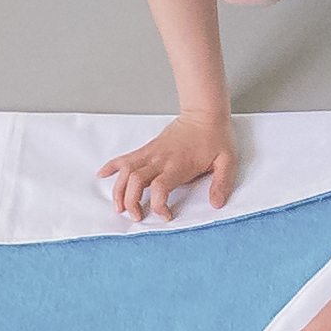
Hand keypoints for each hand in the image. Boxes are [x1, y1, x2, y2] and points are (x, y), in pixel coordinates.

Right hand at [101, 108, 235, 221]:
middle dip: (131, 201)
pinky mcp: (148, 148)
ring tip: (118, 206)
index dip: (159, 205)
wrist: (204, 114)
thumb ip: (222, 183)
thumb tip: (216, 203)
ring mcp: (152, 153)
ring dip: (119, 189)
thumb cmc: (216, 137)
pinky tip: (103, 174)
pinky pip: (126, 157)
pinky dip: (112, 166)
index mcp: (179, 165)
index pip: (160, 187)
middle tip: (136, 216)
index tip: (166, 216)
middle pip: (136, 181)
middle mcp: (161, 159)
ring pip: (126, 171)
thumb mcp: (227, 160)